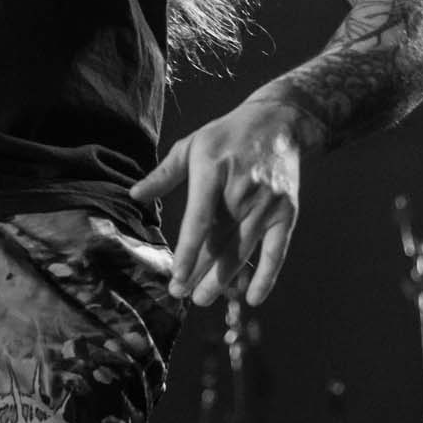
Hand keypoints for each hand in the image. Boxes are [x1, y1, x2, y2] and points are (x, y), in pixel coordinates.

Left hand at [129, 101, 304, 306]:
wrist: (281, 123)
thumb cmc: (228, 136)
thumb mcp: (192, 145)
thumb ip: (164, 174)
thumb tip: (134, 195)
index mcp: (213, 172)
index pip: (200, 220)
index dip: (188, 251)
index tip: (176, 276)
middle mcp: (242, 191)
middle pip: (219, 241)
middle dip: (198, 271)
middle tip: (179, 293)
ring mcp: (267, 204)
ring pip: (242, 250)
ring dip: (222, 279)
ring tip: (202, 298)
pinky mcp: (287, 213)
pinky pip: (277, 251)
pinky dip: (266, 276)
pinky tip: (252, 299)